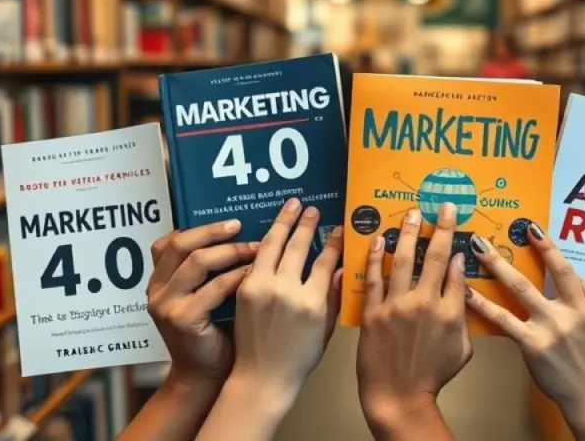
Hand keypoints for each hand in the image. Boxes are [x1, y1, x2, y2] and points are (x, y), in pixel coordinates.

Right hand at [147, 220, 257, 385]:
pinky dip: (238, 276)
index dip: (197, 228)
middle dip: (214, 231)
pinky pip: (215, 288)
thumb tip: (242, 231)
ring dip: (231, 251)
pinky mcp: (183, 320)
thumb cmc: (216, 332)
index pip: (168, 242)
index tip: (230, 221)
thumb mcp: (207, 295)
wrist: (208, 377)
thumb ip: (212, 270)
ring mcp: (166, 306)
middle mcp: (156, 291)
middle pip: (180, 244)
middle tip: (242, 225)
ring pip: (198, 262)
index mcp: (159, 281)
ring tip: (258, 248)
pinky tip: (256, 274)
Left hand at [231, 197, 343, 404]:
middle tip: (312, 209)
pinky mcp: (244, 290)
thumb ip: (333, 297)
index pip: (325, 261)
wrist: (261, 377)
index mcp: (312, 303)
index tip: (338, 229)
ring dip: (284, 222)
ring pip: (273, 245)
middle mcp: (287, 291)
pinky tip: (269, 233)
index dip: (333, 242)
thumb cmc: (298, 359)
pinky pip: (254, 259)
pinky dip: (262, 243)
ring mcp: (263, 289)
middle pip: (299, 247)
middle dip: (307, 224)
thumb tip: (341, 269)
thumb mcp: (325, 330)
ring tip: (291, 206)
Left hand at [356, 203, 470, 435]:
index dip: (454, 244)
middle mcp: (425, 304)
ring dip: (407, 232)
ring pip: (403, 260)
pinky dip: (376, 256)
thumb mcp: (462, 347)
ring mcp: (397, 307)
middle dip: (438, 227)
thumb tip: (460, 280)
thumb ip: (463, 312)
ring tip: (411, 212)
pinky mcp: (374, 313)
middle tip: (441, 206)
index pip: (454, 269)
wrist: (398, 396)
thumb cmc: (432, 376)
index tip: (454, 223)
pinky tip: (378, 239)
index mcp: (450, 313)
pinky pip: (374, 278)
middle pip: (433, 256)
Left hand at [466, 224, 584, 439]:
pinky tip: (467, 295)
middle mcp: (566, 313)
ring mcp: (547, 329)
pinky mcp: (532, 345)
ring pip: (516, 293)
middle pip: (531, 278)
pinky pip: (503, 321)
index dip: (547, 247)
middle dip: (505, 256)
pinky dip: (484, 306)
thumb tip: (571, 272)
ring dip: (493, 270)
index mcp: (584, 305)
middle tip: (482, 238)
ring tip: (473, 254)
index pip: (564, 269)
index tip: (530, 227)